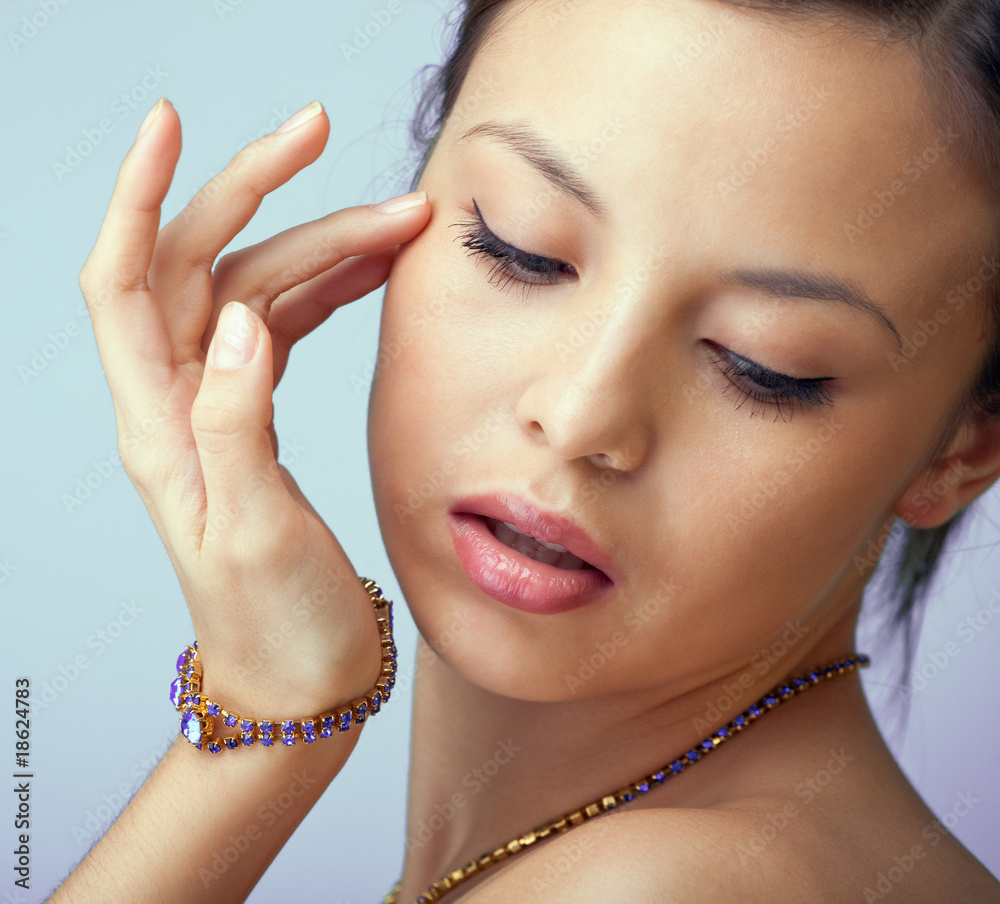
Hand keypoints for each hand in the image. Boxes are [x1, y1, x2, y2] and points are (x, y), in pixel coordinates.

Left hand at [79, 98, 430, 716]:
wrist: (295, 682)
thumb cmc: (272, 625)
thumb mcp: (248, 531)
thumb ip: (235, 422)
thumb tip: (242, 316)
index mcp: (159, 424)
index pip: (126, 281)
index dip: (141, 195)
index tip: (173, 122)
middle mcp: (180, 404)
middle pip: (206, 265)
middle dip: (261, 193)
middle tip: (324, 133)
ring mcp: (222, 409)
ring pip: (259, 291)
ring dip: (321, 245)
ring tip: (399, 220)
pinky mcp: (262, 423)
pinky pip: (288, 330)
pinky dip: (328, 290)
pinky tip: (370, 273)